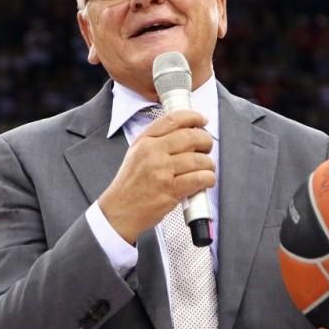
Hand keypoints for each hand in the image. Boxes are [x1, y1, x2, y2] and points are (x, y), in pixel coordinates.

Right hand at [99, 109, 214, 243]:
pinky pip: (199, 179)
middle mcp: (153, 153)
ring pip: (199, 159)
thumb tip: (187, 131)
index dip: (193, 117)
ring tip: (206, 168)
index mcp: (145, 141)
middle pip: (191, 137)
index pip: (173, 119)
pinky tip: (206, 181)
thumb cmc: (130, 184)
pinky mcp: (170, 190)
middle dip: (206, 141)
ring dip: (209, 164)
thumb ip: (158, 140)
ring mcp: (161, 171)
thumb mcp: (137, 154)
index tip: (202, 120)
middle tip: (207, 148)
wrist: (119, 211)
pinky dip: (208, 179)